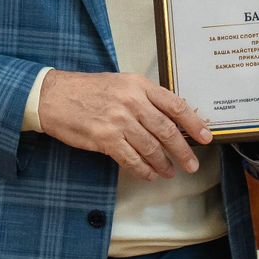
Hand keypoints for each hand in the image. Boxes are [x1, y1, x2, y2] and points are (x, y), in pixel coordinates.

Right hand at [38, 70, 212, 181]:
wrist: (53, 96)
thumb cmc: (87, 90)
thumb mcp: (120, 84)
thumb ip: (145, 98)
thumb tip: (171, 119)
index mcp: (138, 85)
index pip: (175, 105)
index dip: (193, 123)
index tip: (205, 137)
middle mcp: (131, 102)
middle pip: (167, 130)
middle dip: (183, 151)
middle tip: (192, 164)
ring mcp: (118, 121)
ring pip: (151, 148)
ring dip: (163, 163)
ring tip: (170, 172)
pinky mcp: (105, 138)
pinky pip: (131, 159)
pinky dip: (143, 170)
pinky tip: (149, 174)